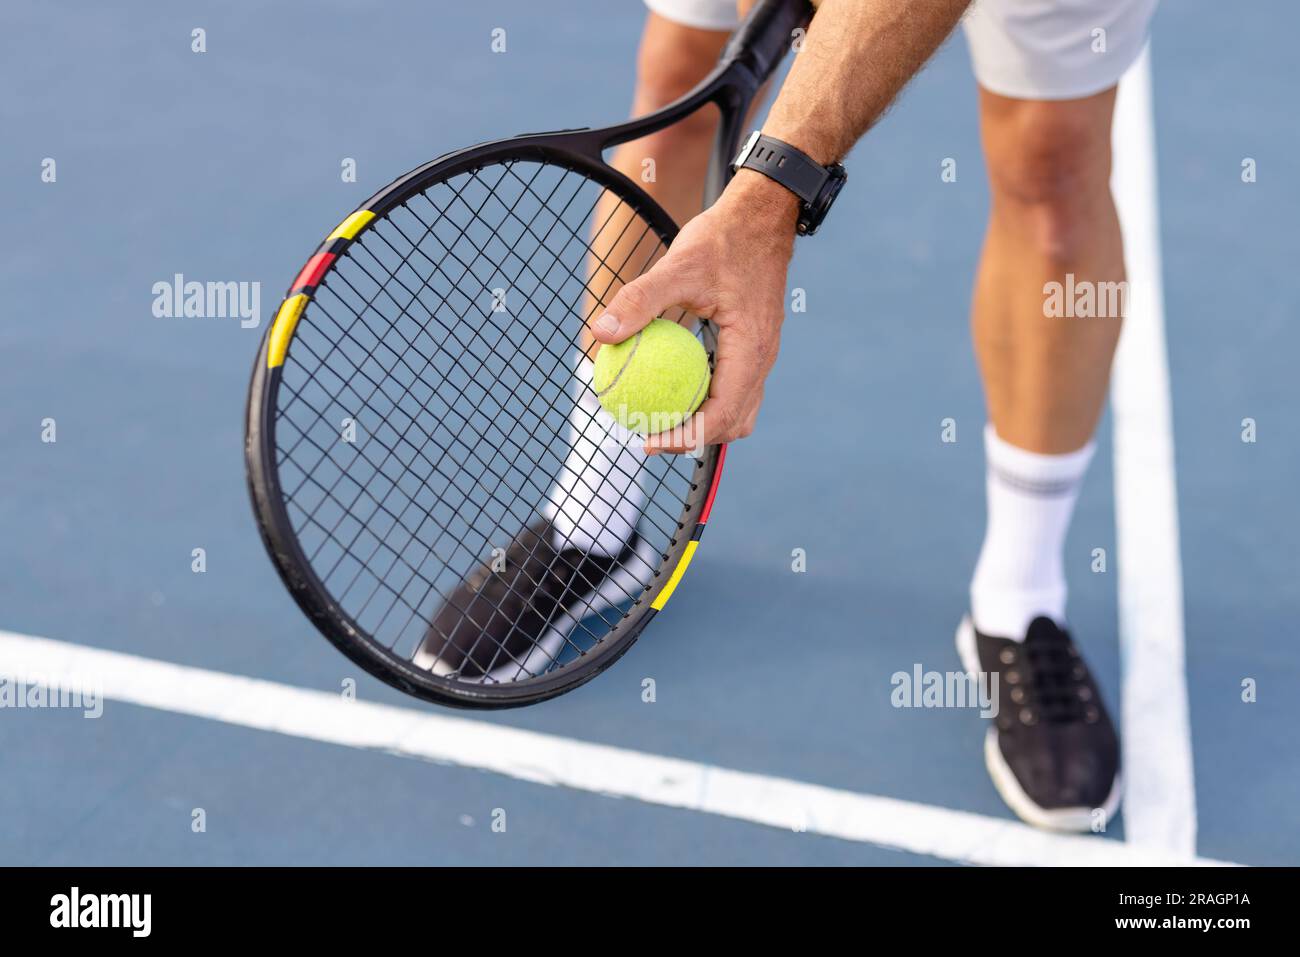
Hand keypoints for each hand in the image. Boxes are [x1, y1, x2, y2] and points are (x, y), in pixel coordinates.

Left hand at [590, 170, 798, 452]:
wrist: (762, 216)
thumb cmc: (724, 238)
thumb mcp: (678, 265)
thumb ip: (640, 300)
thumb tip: (601, 334)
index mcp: (750, 349)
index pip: (721, 413)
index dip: (685, 436)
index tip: (648, 440)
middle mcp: (762, 359)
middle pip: (733, 423)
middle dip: (694, 439)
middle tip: (650, 436)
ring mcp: (762, 354)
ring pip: (739, 410)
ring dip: (704, 423)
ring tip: (662, 419)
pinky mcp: (754, 345)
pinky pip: (734, 387)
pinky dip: (708, 399)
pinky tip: (673, 385)